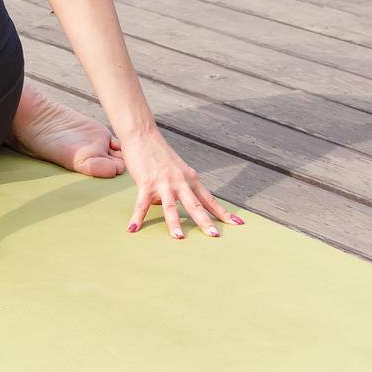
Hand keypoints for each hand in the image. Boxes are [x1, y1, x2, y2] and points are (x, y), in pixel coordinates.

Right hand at [120, 129, 243, 238]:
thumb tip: (166, 204)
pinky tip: (133, 228)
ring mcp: (163, 182)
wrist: (143, 134)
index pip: (209, 199)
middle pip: (195, 204)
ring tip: (179, 238)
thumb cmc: (158, 152)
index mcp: (190, 178)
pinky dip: (137, 217)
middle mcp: (180, 181)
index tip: (237, 224)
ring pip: (171, 206)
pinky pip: (142, 204)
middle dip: (205, 221)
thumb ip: (176, 188)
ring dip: (175, 223)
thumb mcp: (175, 170)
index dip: (223, 212)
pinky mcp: (146, 182)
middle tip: (214, 235)